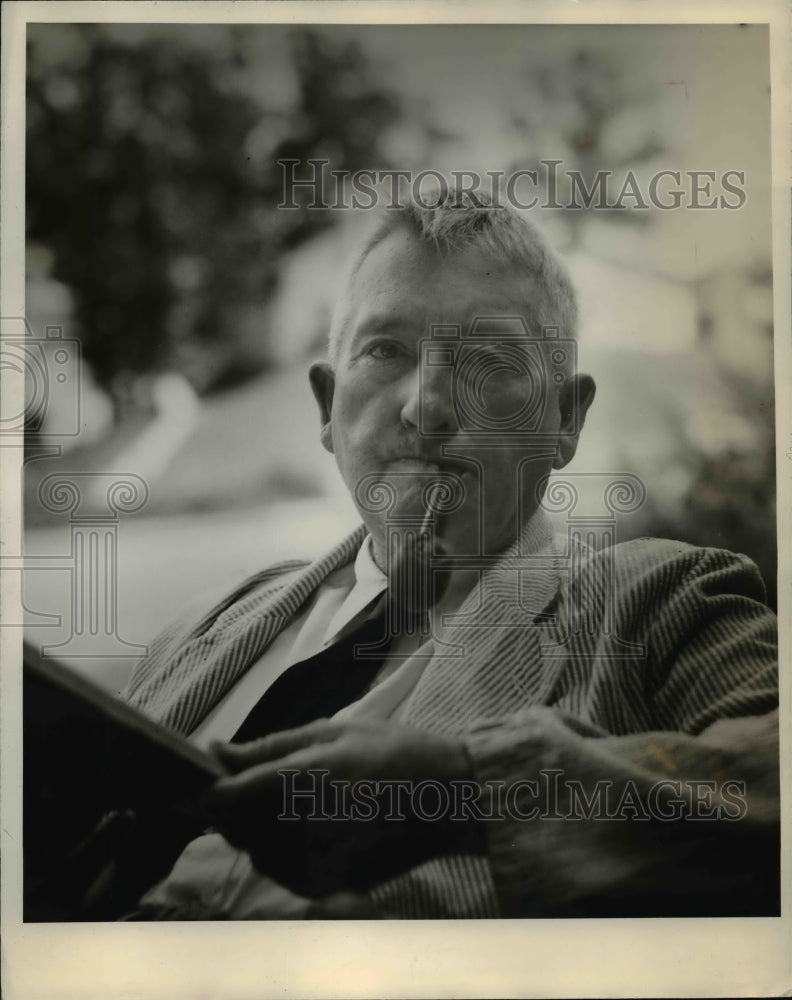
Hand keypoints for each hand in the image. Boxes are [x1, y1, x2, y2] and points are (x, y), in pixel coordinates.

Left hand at [203, 717, 483, 897]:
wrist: (447, 798)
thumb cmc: (390, 750)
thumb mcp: (331, 732)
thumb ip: (268, 747)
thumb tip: (216, 752)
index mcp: (300, 781)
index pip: (223, 800)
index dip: (205, 789)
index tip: (200, 778)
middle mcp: (300, 829)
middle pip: (232, 827)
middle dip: (237, 804)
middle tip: (273, 779)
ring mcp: (312, 864)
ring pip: (254, 849)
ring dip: (259, 827)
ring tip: (303, 799)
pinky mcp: (323, 886)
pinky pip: (279, 868)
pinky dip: (282, 848)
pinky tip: (315, 824)